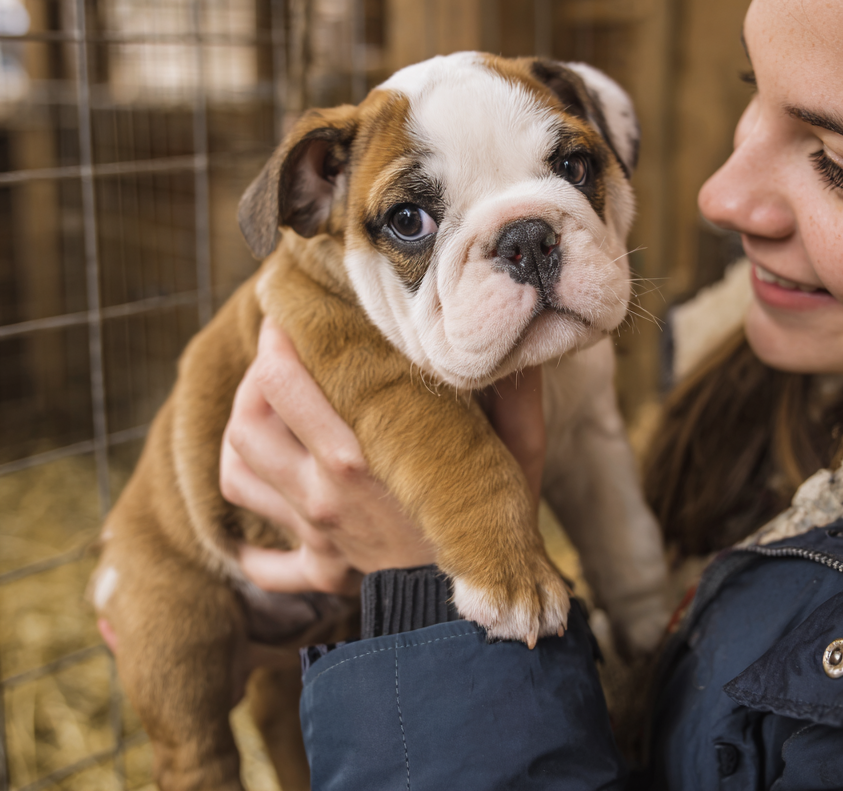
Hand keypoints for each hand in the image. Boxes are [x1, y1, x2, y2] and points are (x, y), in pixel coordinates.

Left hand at [219, 317, 546, 595]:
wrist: (479, 615)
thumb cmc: (496, 526)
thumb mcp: (519, 453)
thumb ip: (515, 395)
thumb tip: (514, 344)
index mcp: (359, 456)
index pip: (284, 382)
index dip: (278, 339)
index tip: (292, 313)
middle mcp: (322, 492)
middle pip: (248, 420)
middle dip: (254, 375)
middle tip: (279, 354)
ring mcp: (312, 533)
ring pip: (238, 472)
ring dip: (241, 435)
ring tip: (266, 410)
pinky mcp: (317, 569)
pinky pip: (258, 560)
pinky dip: (247, 538)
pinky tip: (265, 499)